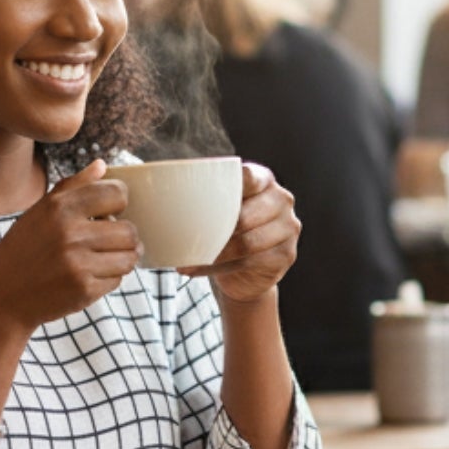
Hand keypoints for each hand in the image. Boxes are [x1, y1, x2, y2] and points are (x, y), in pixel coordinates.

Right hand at [0, 159, 140, 334]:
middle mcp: (71, 233)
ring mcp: (79, 264)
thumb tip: (102, 165)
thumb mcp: (39, 212)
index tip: (111, 210)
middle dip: (125, 236)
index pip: (116, 193)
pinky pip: (118, 279)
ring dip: (123, 258)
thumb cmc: (22, 250)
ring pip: (129, 257)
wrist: (3, 297)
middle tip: (112, 240)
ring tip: (107, 257)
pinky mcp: (84, 289)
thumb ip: (72, 186)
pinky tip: (91, 275)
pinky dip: (110, 277)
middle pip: (130, 230)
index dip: (119, 201)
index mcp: (59, 208)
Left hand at [178, 162, 299, 302]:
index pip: (247, 177)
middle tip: (185, 239)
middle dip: (214, 231)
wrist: (245, 270)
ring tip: (186, 260)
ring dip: (214, 254)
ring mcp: (288, 227)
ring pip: (246, 243)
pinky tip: (196, 270)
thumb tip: (160, 196)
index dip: (226, 188)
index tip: (200, 201)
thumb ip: (204, 198)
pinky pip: (248, 262)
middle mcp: (281, 199)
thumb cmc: (226, 230)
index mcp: (263, 179)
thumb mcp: (218, 208)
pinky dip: (218, 268)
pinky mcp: (286, 254)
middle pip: (244, 215)